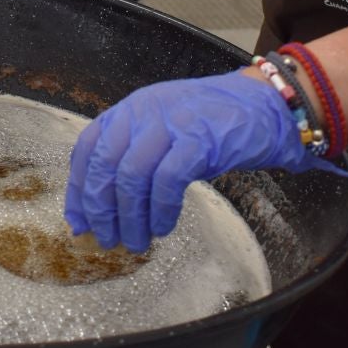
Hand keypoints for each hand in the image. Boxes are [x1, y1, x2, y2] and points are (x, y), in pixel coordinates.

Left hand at [66, 72, 346, 251]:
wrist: (268, 105)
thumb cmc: (216, 124)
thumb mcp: (166, 130)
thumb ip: (135, 157)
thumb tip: (104, 205)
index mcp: (132, 109)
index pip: (89, 148)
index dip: (79, 189)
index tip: (79, 221)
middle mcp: (144, 111)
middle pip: (104, 164)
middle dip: (100, 208)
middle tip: (106, 239)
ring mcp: (171, 122)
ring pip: (132, 176)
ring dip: (130, 217)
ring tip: (136, 242)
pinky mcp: (199, 138)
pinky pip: (168, 181)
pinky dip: (161, 210)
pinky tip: (163, 227)